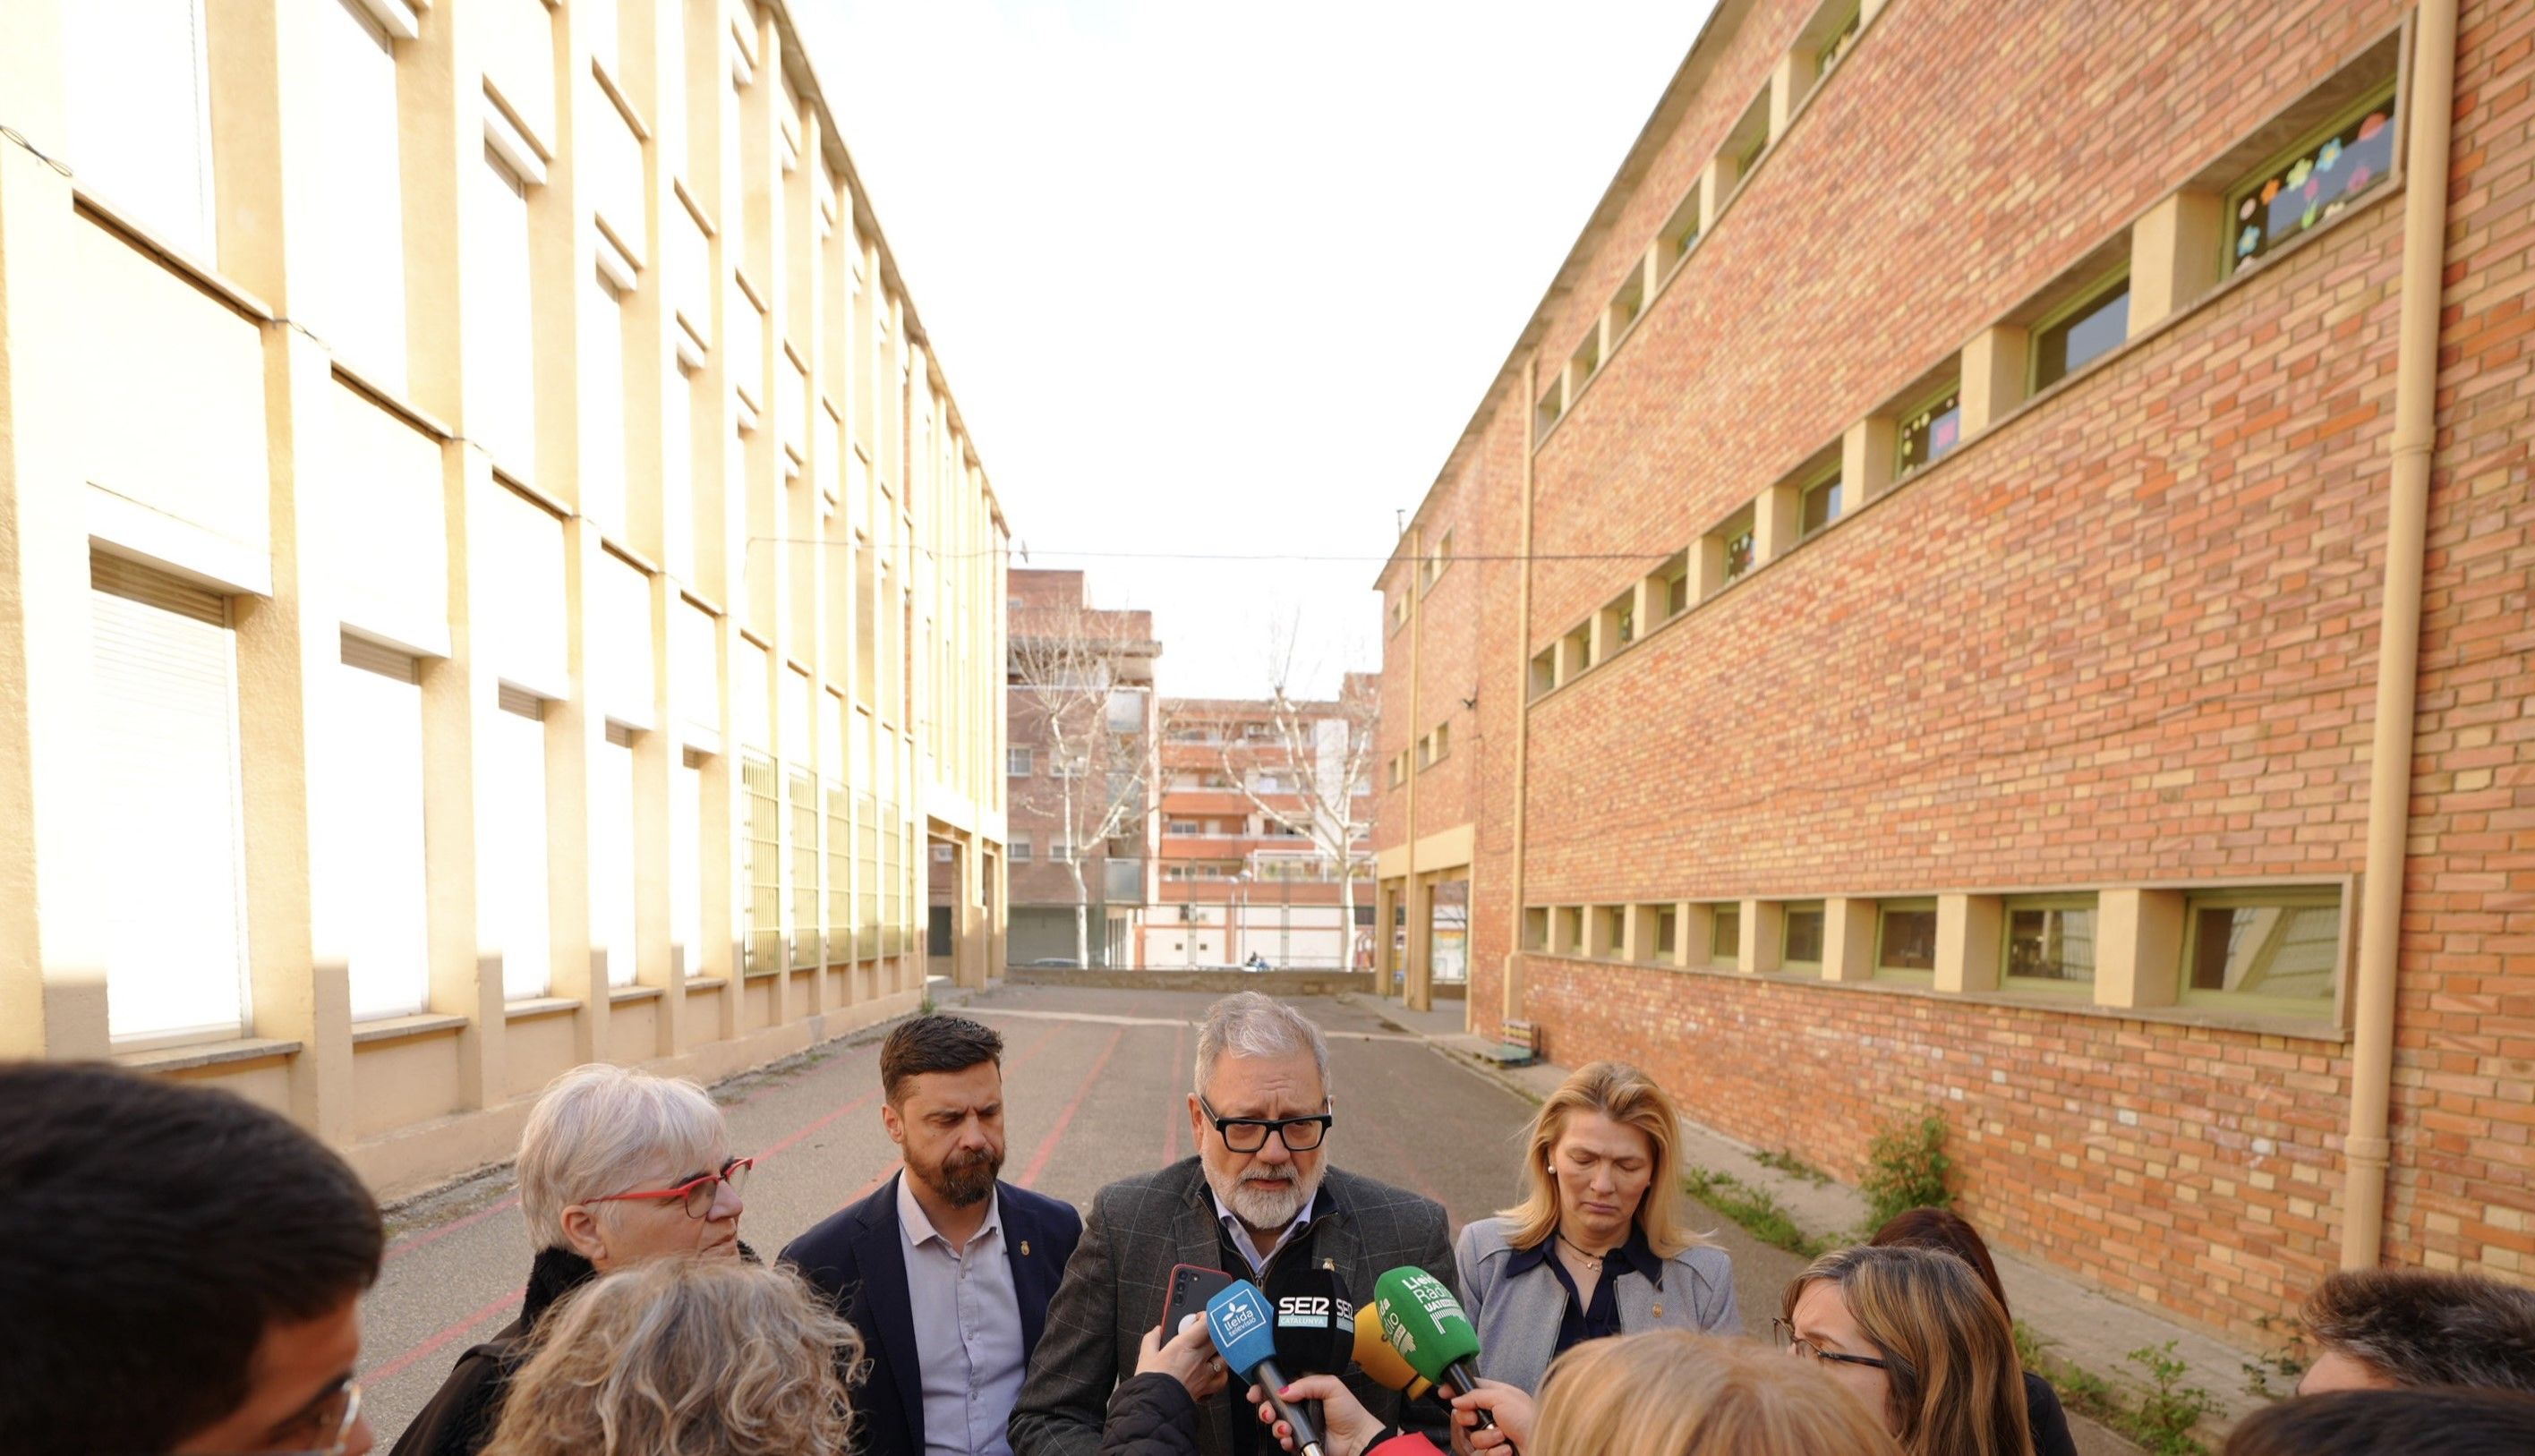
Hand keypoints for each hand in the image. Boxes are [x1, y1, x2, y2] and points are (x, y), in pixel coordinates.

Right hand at [1134, 1320, 1226, 1400]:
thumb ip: (1152, 1339)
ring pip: (1224, 1357)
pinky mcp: (1206, 1388)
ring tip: (1211, 1351)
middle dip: (1214, 1333)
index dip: (1206, 1317)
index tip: (1198, 1318)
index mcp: (1185, 1346)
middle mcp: (1198, 1358)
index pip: (1206, 1324)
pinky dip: (1221, 1374)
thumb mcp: (1146, 1356)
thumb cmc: (1151, 1382)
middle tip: (1206, 1333)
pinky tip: (1215, 1371)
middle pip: (1219, 1339)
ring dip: (1220, 1353)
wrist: (1156, 1407)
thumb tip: (1157, 1331)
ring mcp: (1205, 1373)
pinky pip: (1222, 1379)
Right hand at [1249, 1374, 1383, 1455]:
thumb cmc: (1349, 1412)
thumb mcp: (1331, 1387)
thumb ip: (1305, 1384)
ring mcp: (1298, 1425)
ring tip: (1285, 1428)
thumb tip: (1282, 1391)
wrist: (1357, 1441)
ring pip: (1275, 1423)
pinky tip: (1289, 1439)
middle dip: (1265, 1408)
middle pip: (1272, 1405)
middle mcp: (1299, 1406)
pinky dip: (1283, 1440)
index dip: (1265, 1388)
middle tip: (1269, 1411)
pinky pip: (1283, 1441)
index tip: (1256, 1392)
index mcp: (1306, 1389)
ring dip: (1275, 1425)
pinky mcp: (1298, 1442)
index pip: (1279, 1385)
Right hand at [1450, 1380, 1534, 1452]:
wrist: (1543, 1445)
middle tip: (1477, 1419)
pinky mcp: (1492, 1454)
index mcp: (1495, 1398)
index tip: (1444, 1393)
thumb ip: (1475, 1395)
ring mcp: (1491, 1437)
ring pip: (1469, 1439)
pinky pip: (1479, 1455)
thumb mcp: (1502, 1397)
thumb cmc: (1529, 1419)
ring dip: (1486, 1438)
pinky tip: (1506, 1450)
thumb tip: (1456, 1400)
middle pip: (1461, 1417)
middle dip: (1468, 1420)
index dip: (1455, 1391)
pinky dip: (1494, 1453)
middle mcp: (1490, 1417)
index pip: (1469, 1390)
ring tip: (1502, 1437)